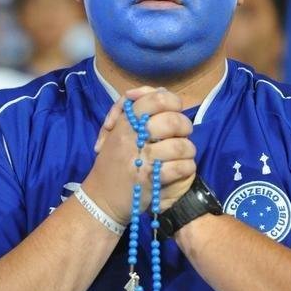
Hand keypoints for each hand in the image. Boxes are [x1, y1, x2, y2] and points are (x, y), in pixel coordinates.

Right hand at [83, 88, 195, 224]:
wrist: (101, 198)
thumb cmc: (113, 162)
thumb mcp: (117, 131)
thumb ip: (136, 109)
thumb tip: (161, 91)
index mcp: (125, 123)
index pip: (156, 99)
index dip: (172, 101)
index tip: (175, 110)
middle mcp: (132, 138)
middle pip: (172, 121)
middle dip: (185, 126)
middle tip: (184, 133)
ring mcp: (141, 160)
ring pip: (181, 146)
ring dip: (188, 149)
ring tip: (184, 153)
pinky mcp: (150, 181)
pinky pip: (181, 167)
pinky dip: (187, 167)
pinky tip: (182, 168)